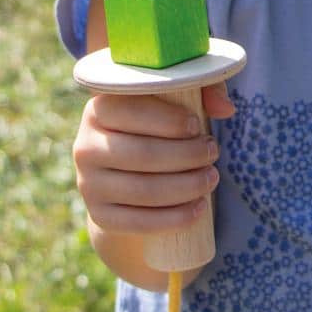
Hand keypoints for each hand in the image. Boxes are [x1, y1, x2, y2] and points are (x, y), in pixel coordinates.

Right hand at [73, 81, 235, 236]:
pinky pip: (137, 222)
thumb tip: (226, 109)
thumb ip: (203, 89)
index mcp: (98, 108)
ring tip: (211, 177)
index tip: (197, 126)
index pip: (132, 112)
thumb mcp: (176, 97)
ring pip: (143, 190)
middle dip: (187, 155)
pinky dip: (173, 218)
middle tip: (212, 152)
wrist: (126, 170)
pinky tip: (198, 208)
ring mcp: (89, 184)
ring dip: (186, 186)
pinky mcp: (99, 215)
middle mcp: (85, 146)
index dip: (170, 120)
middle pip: (143, 154)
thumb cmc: (158, 124)